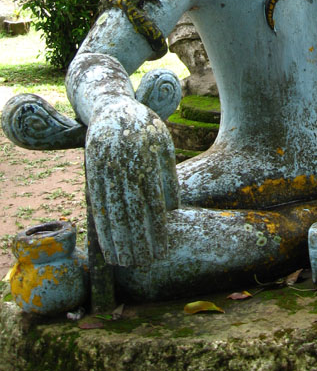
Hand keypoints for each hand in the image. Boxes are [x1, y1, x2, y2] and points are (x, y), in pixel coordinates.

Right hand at [85, 97, 178, 266]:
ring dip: (117, 240)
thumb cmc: (145, 128)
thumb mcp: (163, 143)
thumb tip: (172, 210)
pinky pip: (96, 205)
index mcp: (142, 155)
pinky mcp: (90, 172)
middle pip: (128, 209)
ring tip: (126, 263)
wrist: (111, 106)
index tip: (162, 248)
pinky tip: (107, 246)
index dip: (155, 226)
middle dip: (136, 240)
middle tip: (145, 264)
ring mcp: (102, 167)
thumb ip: (168, 175)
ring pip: (110, 210)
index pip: (150, 199)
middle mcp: (120, 162)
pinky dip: (101, 228)